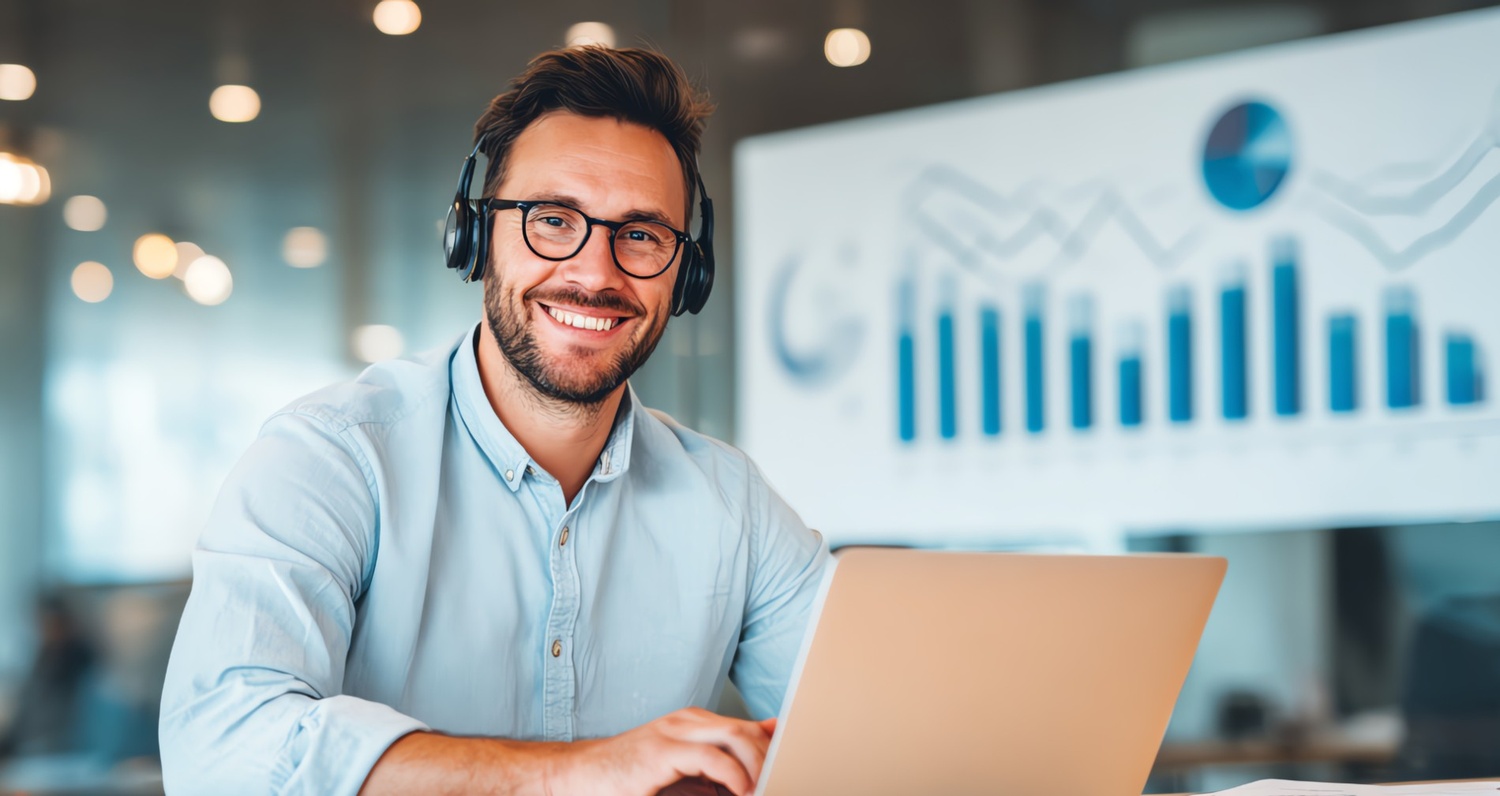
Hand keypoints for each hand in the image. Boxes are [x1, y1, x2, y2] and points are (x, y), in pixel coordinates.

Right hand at [548, 708, 777, 795]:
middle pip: (747, 730)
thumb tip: (762, 751)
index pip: (748, 728)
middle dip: (770, 760)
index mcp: (695, 723)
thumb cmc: (632, 781)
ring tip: (763, 790)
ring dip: (758, 767)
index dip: (773, 749)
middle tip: (781, 783)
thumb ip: (721, 766)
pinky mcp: (661, 751)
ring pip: (735, 737)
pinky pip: (712, 758)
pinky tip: (741, 791)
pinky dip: (735, 776)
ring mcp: (673, 732)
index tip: (792, 768)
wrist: (580, 777)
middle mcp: (687, 721)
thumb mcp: (686, 775)